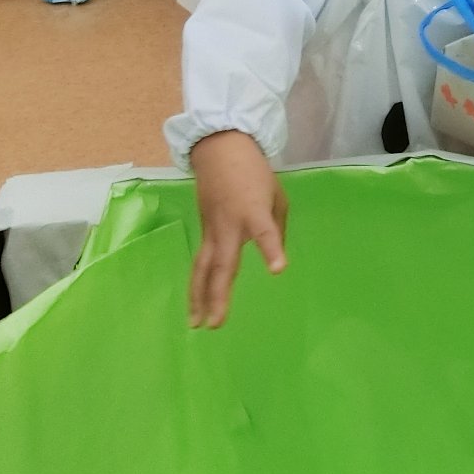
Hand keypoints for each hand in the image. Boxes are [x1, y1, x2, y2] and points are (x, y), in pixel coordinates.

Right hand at [188, 131, 287, 328]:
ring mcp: (213, 230)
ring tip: (196, 324)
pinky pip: (201, 262)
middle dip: (218, 295)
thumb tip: (273, 253)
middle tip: (216, 323)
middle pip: (223, 264)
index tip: (277, 269)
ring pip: (203, 268)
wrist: (219, 150)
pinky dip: (197, 284)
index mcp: (255, 211)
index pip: (264, 232)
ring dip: (199, 297)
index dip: (270, 250)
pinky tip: (196, 304)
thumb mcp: (276, 196)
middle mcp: (230, 225)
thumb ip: (276, 227)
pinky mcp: (205, 231)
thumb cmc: (254, 172)